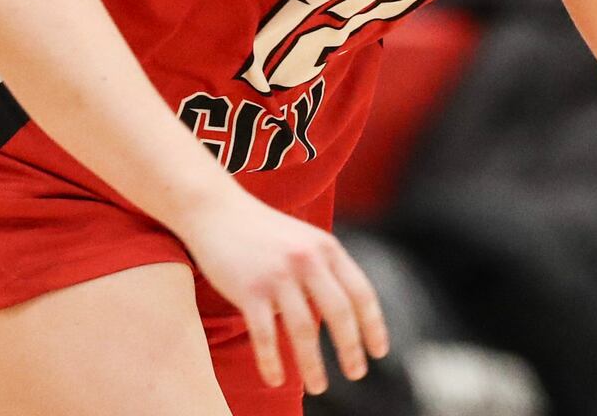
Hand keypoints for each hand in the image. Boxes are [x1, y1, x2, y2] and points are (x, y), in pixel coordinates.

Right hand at [174, 188, 389, 392]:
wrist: (216, 210)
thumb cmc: (263, 231)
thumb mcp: (304, 240)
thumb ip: (326, 268)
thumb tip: (347, 310)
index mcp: (327, 248)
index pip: (361, 292)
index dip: (373, 325)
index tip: (379, 352)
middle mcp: (307, 259)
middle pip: (339, 312)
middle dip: (351, 348)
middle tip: (356, 374)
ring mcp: (278, 274)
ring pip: (304, 329)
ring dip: (314, 364)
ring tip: (320, 386)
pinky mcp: (249, 289)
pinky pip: (265, 335)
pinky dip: (272, 362)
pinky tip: (276, 380)